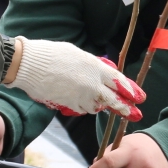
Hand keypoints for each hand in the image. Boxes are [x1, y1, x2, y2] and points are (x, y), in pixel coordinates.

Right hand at [7, 38, 144, 119]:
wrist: (29, 65)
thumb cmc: (51, 54)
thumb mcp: (76, 54)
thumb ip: (90, 65)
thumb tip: (99, 72)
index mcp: (95, 67)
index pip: (118, 80)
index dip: (130, 90)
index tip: (138, 96)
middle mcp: (91, 83)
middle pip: (113, 100)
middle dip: (125, 108)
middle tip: (135, 113)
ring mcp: (80, 96)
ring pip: (97, 107)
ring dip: (100, 106)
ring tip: (103, 105)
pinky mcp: (69, 104)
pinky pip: (82, 109)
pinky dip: (84, 107)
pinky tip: (82, 102)